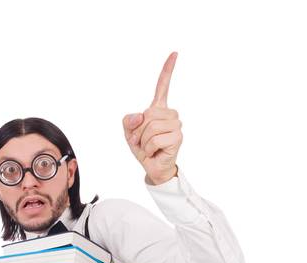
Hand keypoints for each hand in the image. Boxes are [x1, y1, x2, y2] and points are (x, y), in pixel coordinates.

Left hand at [121, 52, 182, 185]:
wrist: (152, 166)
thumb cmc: (143, 147)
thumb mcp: (129, 132)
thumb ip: (128, 121)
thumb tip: (141, 115)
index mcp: (157, 109)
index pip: (162, 86)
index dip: (167, 70)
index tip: (174, 53)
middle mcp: (169, 114)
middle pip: (147, 114)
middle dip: (138, 130)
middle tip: (142, 140)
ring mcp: (176, 125)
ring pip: (150, 126)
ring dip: (142, 140)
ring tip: (148, 145)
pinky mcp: (178, 136)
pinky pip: (154, 139)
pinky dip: (148, 147)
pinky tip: (155, 150)